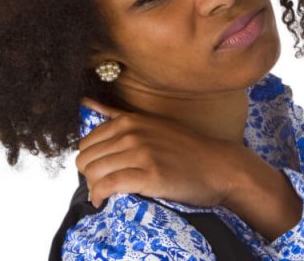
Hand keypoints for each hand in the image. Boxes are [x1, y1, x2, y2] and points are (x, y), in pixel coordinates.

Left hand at [76, 96, 248, 207]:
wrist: (220, 167)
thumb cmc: (187, 148)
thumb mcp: (150, 123)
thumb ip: (115, 115)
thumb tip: (84, 101)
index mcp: (128, 121)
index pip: (86, 144)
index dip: (91, 161)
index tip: (103, 172)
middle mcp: (131, 134)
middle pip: (86, 159)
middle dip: (89, 176)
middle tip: (104, 186)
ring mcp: (140, 154)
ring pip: (93, 173)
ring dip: (94, 188)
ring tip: (106, 195)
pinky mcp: (148, 176)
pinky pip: (107, 186)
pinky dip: (100, 196)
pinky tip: (104, 202)